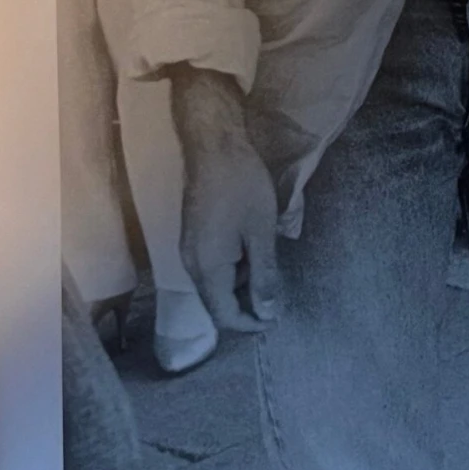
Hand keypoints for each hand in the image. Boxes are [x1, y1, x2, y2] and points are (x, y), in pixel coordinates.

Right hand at [171, 67, 280, 328]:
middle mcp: (192, 265)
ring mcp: (190, 249)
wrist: (215, 146)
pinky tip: (254, 247)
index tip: (275, 318)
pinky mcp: (194, 235)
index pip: (224, 316)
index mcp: (207, 269)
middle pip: (217, 302)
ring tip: (270, 264)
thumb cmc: (243, 187)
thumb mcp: (261, 234)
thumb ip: (263, 277)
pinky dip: (234, 265)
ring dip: (242, 282)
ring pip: (216, 283)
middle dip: (247, 304)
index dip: (250, 323)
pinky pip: (213, 264)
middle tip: (278, 292)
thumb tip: (266, 314)